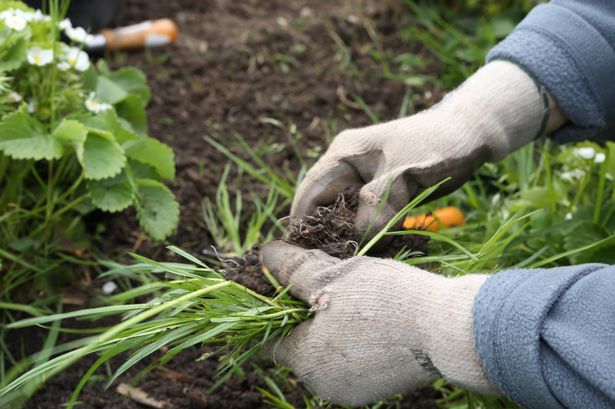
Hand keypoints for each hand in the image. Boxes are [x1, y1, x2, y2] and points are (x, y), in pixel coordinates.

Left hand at [261, 241, 497, 405]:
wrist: (449, 329)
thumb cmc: (385, 299)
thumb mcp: (333, 275)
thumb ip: (293, 270)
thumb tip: (264, 255)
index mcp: (306, 361)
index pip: (270, 337)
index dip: (273, 307)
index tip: (289, 283)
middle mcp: (324, 384)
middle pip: (300, 343)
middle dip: (306, 311)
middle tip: (325, 279)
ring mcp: (353, 390)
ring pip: (328, 349)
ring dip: (332, 321)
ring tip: (353, 292)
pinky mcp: (379, 386)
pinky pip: (353, 357)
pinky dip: (354, 336)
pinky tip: (373, 313)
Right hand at [292, 61, 547, 237]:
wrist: (470, 133)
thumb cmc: (439, 146)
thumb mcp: (407, 176)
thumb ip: (379, 205)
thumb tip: (356, 241)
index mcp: (343, 154)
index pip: (309, 193)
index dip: (303, 225)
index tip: (303, 256)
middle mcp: (346, 167)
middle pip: (323, 207)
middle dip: (327, 235)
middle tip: (334, 265)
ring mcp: (362, 179)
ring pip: (344, 216)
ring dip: (349, 237)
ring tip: (355, 262)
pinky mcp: (379, 192)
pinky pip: (363, 218)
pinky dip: (368, 234)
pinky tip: (376, 251)